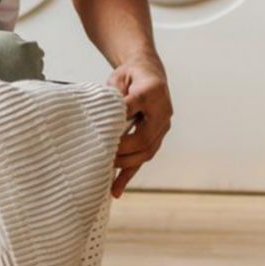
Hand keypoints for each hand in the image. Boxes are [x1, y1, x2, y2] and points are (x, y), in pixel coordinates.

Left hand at [107, 54, 171, 198]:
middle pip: (144, 138)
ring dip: (124, 166)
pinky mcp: (157, 138)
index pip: (135, 104)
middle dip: (122, 149)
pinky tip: (115, 190)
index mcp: (152, 91)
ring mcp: (163, 127)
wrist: (150, 75)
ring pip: (146, 152)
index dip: (120, 114)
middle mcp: (163, 112)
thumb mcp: (119, 78)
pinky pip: (143, 159)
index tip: (104, 125)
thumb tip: (104, 114)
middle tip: (102, 154)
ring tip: (105, 177)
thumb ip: (113, 94)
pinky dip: (128, 175)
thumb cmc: (130, 77)